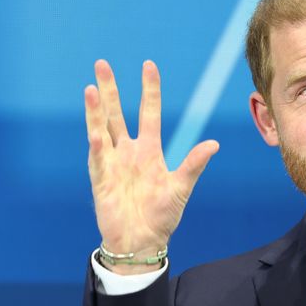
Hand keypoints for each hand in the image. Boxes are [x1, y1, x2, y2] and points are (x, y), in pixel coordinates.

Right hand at [84, 59, 218, 273]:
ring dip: (96, 110)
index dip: (149, 90)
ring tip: (91, 88)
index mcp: (149, 151)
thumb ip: (193, 164)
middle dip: (110, 90)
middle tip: (102, 64)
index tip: (148, 66)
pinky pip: (98, 159)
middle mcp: (128, 152)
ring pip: (101, 129)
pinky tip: (95, 132)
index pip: (149, 113)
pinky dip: (97, 146)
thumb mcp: (181, 187)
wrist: (141, 242)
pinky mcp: (101, 179)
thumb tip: (214, 144)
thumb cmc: (162, 216)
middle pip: (116, 114)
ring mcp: (112, 163)